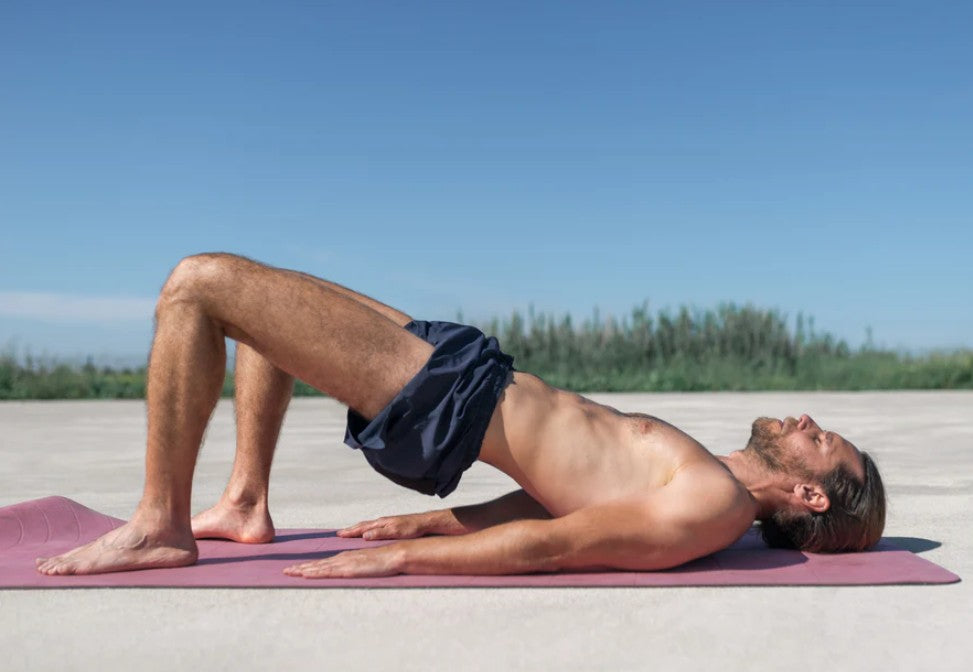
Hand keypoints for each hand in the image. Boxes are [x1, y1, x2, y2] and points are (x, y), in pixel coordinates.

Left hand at [283, 544, 404, 578]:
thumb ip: (355, 568)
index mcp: (344, 558)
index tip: (296, 568)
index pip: (323, 563)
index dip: (309, 566)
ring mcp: (343, 563)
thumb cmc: (381, 562)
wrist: (392, 556)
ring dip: (303, 569)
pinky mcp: (347, 569)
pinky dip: (315, 572)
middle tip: (285, 571)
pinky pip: (327, 571)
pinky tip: (306, 573)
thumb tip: (348, 572)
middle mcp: (341, 559)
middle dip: (300, 567)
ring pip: (318, 567)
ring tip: (289, 572)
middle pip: (317, 564)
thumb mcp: (365, 565)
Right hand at [337, 512, 430, 539]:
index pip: (362, 527)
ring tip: (350, 532)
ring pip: (368, 525)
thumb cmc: (412, 528)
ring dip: (358, 529)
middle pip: (362, 525)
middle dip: (351, 529)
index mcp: (381, 523)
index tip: (340, 534)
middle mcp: (381, 521)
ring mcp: (386, 522)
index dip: (350, 532)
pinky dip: (366, 529)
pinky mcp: (391, 525)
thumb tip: (364, 535)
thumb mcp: (395, 532)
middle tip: (340, 533)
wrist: (425, 522)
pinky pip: (374, 527)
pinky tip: (367, 532)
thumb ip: (380, 533)